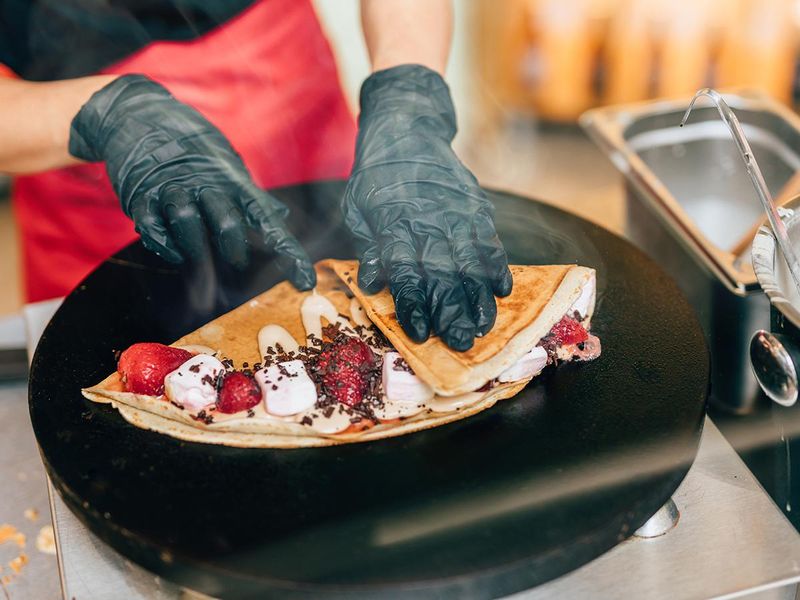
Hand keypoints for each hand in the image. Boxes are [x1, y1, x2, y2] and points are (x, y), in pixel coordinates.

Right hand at [69, 75, 314, 289]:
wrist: (139, 113)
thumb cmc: (192, 146)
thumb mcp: (227, 165)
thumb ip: (251, 196)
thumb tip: (282, 216)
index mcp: (233, 182)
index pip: (268, 221)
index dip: (288, 251)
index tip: (306, 279)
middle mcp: (205, 184)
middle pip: (226, 218)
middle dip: (234, 244)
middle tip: (238, 261)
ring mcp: (172, 188)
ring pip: (187, 219)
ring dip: (195, 246)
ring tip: (198, 260)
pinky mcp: (141, 193)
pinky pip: (151, 223)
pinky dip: (162, 242)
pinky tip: (173, 253)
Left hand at [343, 65, 511, 350]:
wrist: (407, 127)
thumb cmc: (376, 176)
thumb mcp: (357, 207)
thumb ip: (369, 246)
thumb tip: (372, 284)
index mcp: (393, 222)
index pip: (404, 271)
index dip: (413, 304)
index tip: (420, 332)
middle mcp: (427, 219)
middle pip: (442, 273)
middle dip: (451, 311)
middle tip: (460, 342)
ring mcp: (455, 211)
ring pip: (470, 261)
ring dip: (478, 297)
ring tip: (484, 326)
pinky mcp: (474, 204)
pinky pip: (489, 238)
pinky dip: (497, 264)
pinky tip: (502, 289)